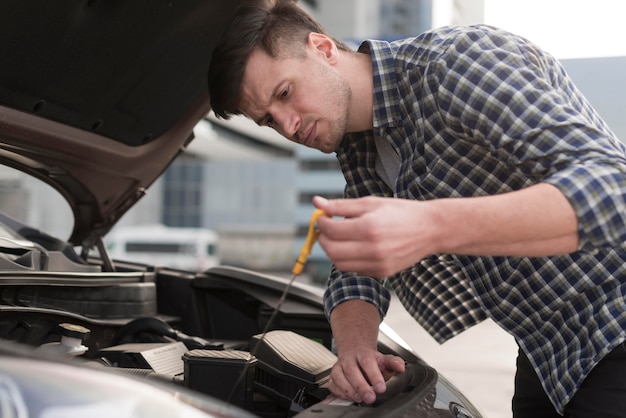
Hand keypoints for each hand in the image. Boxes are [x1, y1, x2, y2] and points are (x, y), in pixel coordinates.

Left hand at [313, 195, 433, 277]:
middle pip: (332, 251)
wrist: (430, 229)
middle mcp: (373, 249)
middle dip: (323, 239)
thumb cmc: (402, 213)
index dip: (321, 223)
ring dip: (334, 251)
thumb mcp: (371, 203)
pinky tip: (355, 246)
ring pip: (340, 264)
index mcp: (369, 227)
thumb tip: (317, 203)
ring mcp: (378, 264)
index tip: (322, 217)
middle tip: (326, 229)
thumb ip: (341, 205)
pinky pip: (355, 269)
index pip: (332, 230)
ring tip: (340, 238)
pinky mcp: (382, 273)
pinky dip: (348, 259)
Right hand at [328, 346, 405, 403]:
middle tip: (370, 397)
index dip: (374, 375)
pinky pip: (332, 384)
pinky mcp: (333, 376)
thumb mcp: (384, 359)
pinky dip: (339, 392)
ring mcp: (339, 367)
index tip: (381, 388)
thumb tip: (401, 367)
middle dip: (361, 386)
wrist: (355, 351)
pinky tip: (349, 397)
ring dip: (349, 389)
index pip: (367, 362)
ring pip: (339, 376)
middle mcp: (349, 359)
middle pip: (352, 371)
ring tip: (359, 398)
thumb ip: (394, 362)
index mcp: (363, 353)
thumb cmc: (370, 360)